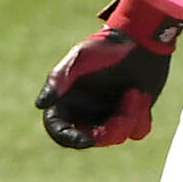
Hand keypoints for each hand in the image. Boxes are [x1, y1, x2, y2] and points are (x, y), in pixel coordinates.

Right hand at [36, 0, 182, 149]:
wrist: (142, 41)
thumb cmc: (106, 47)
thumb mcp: (80, 59)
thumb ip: (58, 80)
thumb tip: (40, 104)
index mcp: (67, 100)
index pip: (59, 129)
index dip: (69, 138)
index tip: (86, 141)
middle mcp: (85, 111)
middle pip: (90, 139)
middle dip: (108, 131)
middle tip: (122, 115)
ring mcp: (108, 115)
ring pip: (116, 137)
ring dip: (128, 117)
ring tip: (136, 93)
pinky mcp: (131, 116)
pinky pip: (136, 132)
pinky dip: (141, 117)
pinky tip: (142, 96)